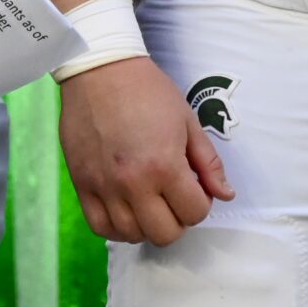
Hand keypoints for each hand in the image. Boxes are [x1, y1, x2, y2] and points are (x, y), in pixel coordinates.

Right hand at [57, 56, 233, 243]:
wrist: (101, 70)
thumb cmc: (149, 91)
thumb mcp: (187, 121)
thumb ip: (208, 162)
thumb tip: (225, 195)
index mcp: (165, 166)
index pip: (194, 213)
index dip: (201, 203)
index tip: (194, 187)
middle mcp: (133, 184)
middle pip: (164, 234)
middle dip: (178, 220)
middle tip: (174, 197)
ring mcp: (104, 187)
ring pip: (131, 235)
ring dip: (147, 225)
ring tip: (150, 202)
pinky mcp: (81, 185)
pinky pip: (100, 227)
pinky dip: (117, 227)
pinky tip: (126, 210)